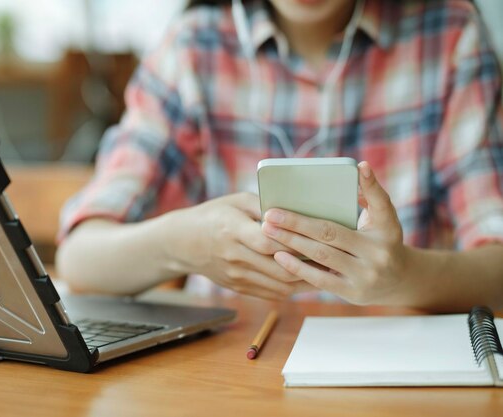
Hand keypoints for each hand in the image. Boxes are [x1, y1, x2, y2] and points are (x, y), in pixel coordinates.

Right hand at [167, 192, 316, 299]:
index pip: (268, 240)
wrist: (182, 242)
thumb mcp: (235, 201)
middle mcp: (234, 256)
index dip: (294, 242)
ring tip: (327, 271)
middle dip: (309, 265)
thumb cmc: (213, 215)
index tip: (320, 239)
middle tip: (334, 259)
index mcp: (232, 230)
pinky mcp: (238, 287)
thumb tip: (296, 210)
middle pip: (279, 267)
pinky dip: (292, 288)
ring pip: (279, 284)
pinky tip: (308, 280)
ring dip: (305, 280)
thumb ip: (264, 205)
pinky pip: (271, 293)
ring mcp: (236, 275)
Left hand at [260, 162, 409, 304]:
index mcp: (388, 229)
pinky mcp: (353, 292)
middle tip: (270, 213)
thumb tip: (358, 170)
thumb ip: (371, 197)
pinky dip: (298, 266)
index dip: (371, 186)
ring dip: (291, 241)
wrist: (399, 282)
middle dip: (297, 222)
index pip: (380, 204)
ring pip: (321, 255)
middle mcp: (378, 253)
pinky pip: (320, 279)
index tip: (359, 166)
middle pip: (330, 233)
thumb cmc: (381, 242)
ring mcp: (366, 275)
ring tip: (268, 230)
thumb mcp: (384, 221)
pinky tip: (278, 255)